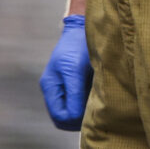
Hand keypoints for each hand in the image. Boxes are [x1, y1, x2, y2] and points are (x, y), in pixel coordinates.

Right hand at [40, 15, 91, 131]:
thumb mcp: (75, 70)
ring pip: (72, 114)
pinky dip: (87, 106)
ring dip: (84, 113)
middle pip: (63, 119)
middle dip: (79, 120)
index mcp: (50, 87)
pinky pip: (78, 105)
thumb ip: (74, 94)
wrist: (84, 28)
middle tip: (97, 112)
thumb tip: (74, 117)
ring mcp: (64, 88)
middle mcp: (55, 90)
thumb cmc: (78, 47)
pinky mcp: (74, 85)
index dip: (75, 120)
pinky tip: (99, 97)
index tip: (92, 114)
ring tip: (99, 103)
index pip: (59, 117)